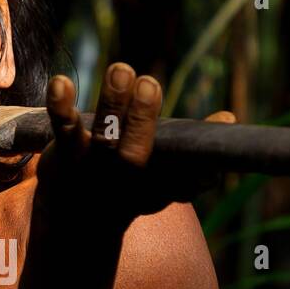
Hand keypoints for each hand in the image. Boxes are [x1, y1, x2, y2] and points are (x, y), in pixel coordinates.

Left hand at [37, 63, 232, 230]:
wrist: (80, 219)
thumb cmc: (135, 186)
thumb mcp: (168, 177)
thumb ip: (195, 153)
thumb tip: (228, 121)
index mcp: (158, 189)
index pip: (184, 177)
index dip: (200, 157)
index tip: (224, 123)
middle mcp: (124, 183)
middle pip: (133, 156)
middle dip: (141, 121)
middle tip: (149, 83)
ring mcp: (93, 170)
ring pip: (103, 137)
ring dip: (112, 104)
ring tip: (120, 69)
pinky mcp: (67, 155)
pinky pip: (65, 130)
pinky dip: (62, 106)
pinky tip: (61, 83)